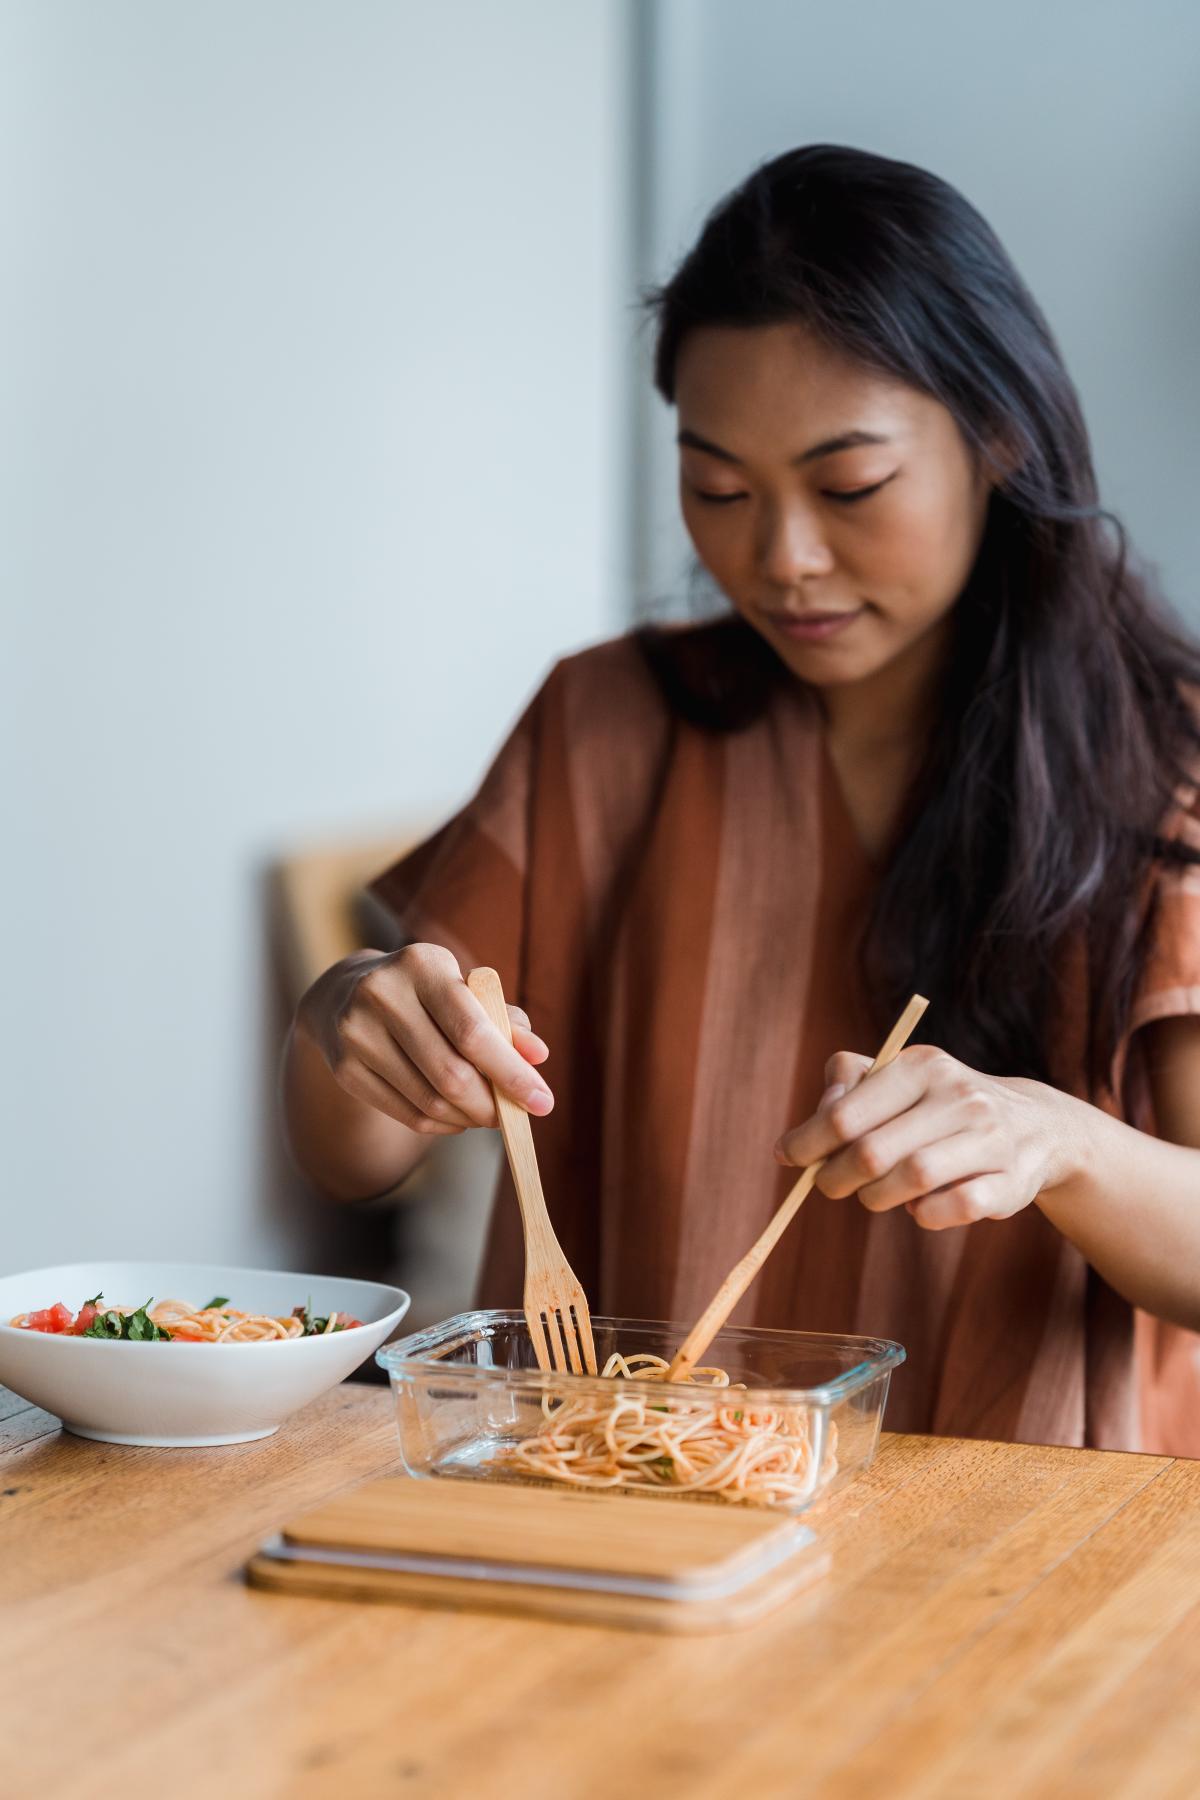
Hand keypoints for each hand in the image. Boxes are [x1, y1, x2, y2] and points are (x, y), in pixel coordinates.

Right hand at [296, 944, 552, 1136]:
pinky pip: (406, 1113)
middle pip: (450, 1073)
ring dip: (469, 1118)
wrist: (344, 993)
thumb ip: (504, 1020)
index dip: (511, 1073)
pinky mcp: (344, 1068)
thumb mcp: (464, 990)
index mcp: (421, 965)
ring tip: (487, 1115)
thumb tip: (537, 1055)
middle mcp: (382, 994)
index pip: (472, 1030)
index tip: (543, 1102)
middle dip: (491, 1105)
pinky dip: (442, 1124)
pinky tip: (457, 1118)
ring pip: (429, 1100)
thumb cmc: (425, 992)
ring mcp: (356, 1033)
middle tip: (515, 1117)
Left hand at [774, 1044, 1078, 1229]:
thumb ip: (849, 1085)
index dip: (807, 1142)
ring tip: (873, 1194)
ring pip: (910, 1182)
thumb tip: (813, 1124)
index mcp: (922, 1065)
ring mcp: (989, 1139)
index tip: (787, 1157)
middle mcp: (959, 1096)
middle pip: (872, 1154)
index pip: (845, 1114)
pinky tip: (920, 1205)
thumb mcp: (899, 1077)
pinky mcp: (1009, 1183)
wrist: (1034, 1127)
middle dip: (836, 1178)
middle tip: (827, 1185)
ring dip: (877, 1198)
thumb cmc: (940, 1104)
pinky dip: (924, 1214)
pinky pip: (949, 1209)